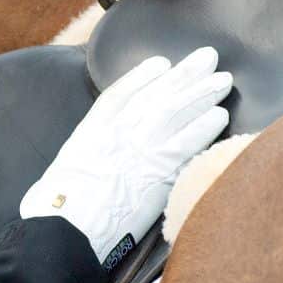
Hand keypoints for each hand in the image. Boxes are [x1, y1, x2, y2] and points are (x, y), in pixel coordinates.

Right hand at [20, 47, 232, 263]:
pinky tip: (220, 116)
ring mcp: (142, 148)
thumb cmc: (58, 205)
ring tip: (224, 81)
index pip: (122, 92)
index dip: (144, 74)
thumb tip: (101, 162)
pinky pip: (190, 142)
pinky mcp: (162, 171)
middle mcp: (120, 131)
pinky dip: (206, 126)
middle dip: (185, 73)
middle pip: (158, 94)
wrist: (68, 225)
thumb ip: (88, 155)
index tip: (162, 62)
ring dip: (203, 94)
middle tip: (209, 58)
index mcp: (93, 128)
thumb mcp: (65, 168)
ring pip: (179, 111)